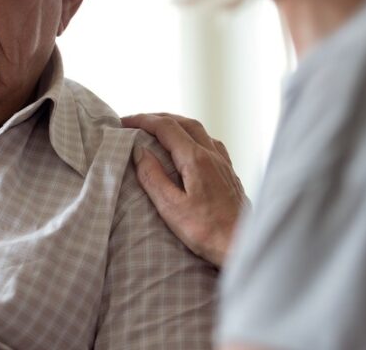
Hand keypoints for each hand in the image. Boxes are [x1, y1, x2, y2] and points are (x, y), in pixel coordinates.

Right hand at [121, 113, 248, 267]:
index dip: (143, 120)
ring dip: (176, 124)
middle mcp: (212, 155)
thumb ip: (153, 176)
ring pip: (199, 130)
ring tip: (158, 131)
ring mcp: (224, 163)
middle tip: (137, 123)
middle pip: (184, 122)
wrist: (242, 247)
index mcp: (196, 159)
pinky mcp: (229, 173)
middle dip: (158, 118)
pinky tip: (187, 148)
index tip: (124, 122)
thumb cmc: (207, 231)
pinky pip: (209, 142)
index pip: (166, 127)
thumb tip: (139, 151)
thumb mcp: (171, 207)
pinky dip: (191, 136)